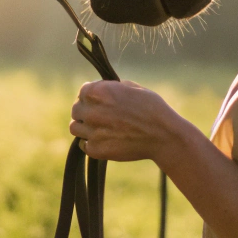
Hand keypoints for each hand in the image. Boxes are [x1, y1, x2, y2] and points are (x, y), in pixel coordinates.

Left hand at [69, 81, 191, 165]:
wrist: (163, 136)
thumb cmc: (152, 108)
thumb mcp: (133, 88)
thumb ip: (111, 88)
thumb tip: (102, 89)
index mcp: (100, 92)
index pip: (82, 91)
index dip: (91, 95)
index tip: (99, 100)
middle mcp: (92, 111)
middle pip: (76, 109)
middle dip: (86, 110)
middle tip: (99, 115)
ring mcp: (93, 132)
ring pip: (75, 127)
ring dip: (84, 127)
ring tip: (99, 128)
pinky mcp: (97, 150)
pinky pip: (83, 145)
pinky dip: (91, 143)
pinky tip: (104, 139)